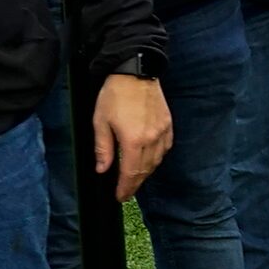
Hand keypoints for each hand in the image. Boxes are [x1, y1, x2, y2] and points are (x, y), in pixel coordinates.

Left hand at [92, 74, 172, 200]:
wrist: (136, 71)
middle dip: (135, 184)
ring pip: (157, 161)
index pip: (130, 173)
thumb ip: (102, 148)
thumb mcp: (100, 122)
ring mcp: (162, 131)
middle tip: (127, 192)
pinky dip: (157, 157)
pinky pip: (166, 147)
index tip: (120, 197)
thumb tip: (102, 169)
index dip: (125, 188)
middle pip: (145, 170)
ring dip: (146, 172)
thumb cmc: (115, 95)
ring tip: (136, 178)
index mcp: (133, 141)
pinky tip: (150, 159)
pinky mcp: (168, 123)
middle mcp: (151, 139)